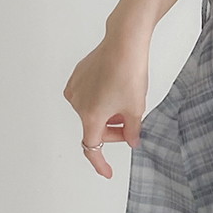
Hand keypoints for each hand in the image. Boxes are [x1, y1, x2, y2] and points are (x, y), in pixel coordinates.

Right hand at [63, 25, 150, 179]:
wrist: (124, 41)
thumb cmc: (130, 72)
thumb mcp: (136, 108)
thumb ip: (132, 131)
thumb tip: (130, 140)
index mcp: (91, 117)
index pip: (92, 149)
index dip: (101, 163)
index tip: (107, 172)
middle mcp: (78, 104)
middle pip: (94, 128)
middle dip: (112, 130)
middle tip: (130, 124)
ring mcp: (76, 88)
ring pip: (91, 111)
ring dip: (106, 113)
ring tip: (124, 101)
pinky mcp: (78, 74)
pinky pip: (87, 95)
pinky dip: (100, 98)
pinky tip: (114, 88)